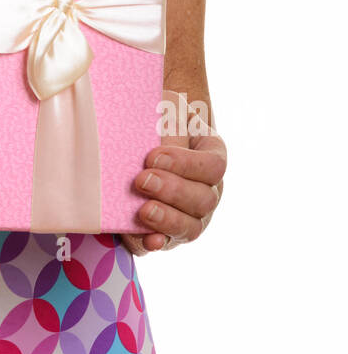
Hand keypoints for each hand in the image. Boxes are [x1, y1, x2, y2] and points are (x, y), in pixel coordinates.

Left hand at [121, 92, 226, 256]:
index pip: (213, 165)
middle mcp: (208, 189)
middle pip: (204, 199)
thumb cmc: (156, 119)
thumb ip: (167, 124)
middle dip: (172, 191)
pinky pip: (169, 242)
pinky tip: (149, 239)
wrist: (141, 135)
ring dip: (167, 219)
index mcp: (212, 155)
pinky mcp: (169, 231)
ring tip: (144, 210)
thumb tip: (153, 142)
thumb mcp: (165, 111)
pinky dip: (159, 241)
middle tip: (142, 179)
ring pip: (192, 226)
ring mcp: (192, 214)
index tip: (152, 156)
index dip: (185, 164)